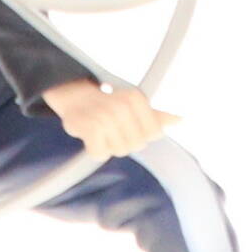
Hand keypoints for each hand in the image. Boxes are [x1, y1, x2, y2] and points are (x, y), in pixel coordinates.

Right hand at [42, 79, 179, 160]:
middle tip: (111, 128)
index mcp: (135, 97)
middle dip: (123, 141)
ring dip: (108, 145)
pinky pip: (101, 154)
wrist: (72, 97)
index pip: (154, 133)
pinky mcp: (90, 128)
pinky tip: (91, 139)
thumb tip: (180, 119)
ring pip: (119, 150)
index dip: (141, 134)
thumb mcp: (132, 106)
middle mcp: (121, 105)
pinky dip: (95, 151)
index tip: (127, 125)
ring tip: (100, 132)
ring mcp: (106, 116)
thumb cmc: (105, 104)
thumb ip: (155, 115)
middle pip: (137, 144)